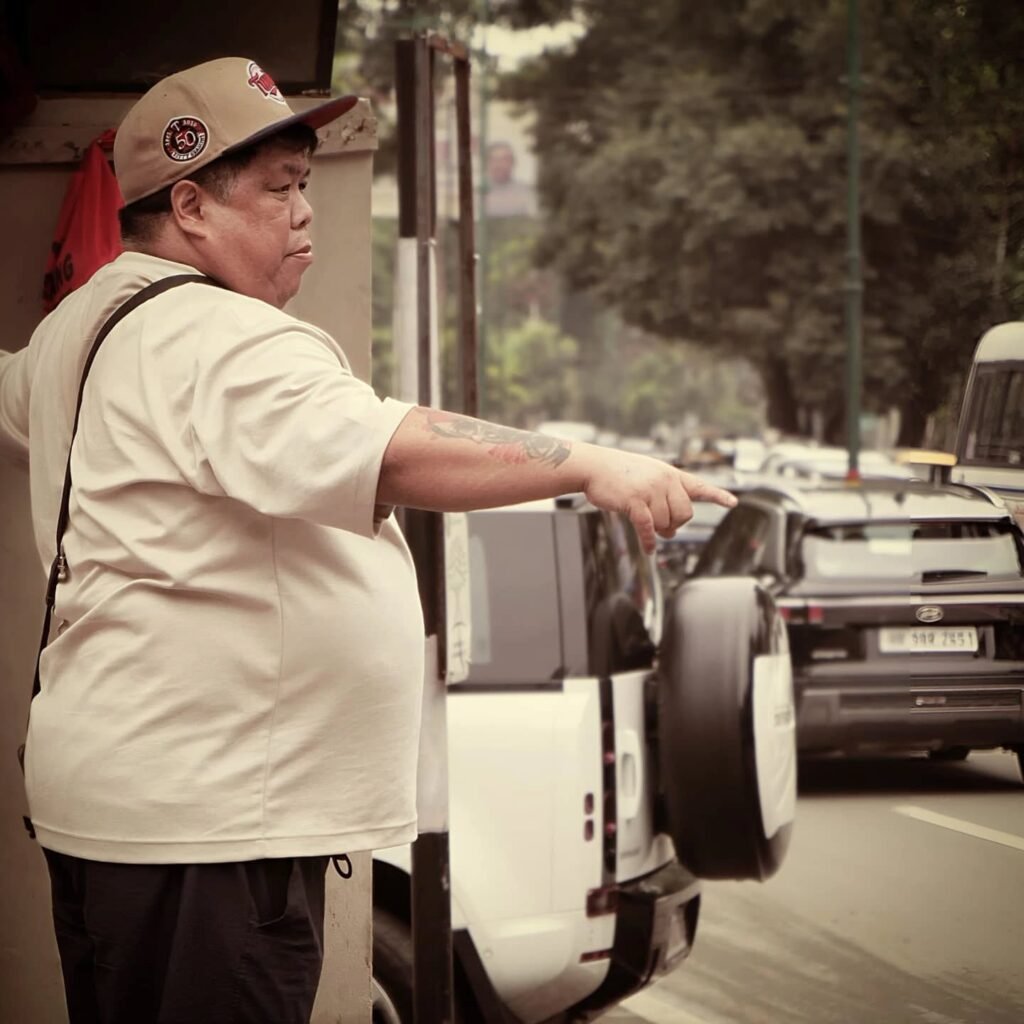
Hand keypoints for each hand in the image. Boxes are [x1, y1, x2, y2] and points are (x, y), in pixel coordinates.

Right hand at [578, 448, 736, 553]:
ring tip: (642, 518)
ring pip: (665, 523)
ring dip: (655, 529)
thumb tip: (670, 534)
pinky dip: (648, 541)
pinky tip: (649, 549)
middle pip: (684, 515)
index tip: (732, 503)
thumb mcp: (646, 481)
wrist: (594, 466)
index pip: (698, 486)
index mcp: (670, 474)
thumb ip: (662, 504)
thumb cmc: (619, 475)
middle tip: (659, 524)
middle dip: (673, 524)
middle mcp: (665, 481)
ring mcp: (650, 490)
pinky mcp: (635, 501)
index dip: (716, 496)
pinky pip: (648, 528)